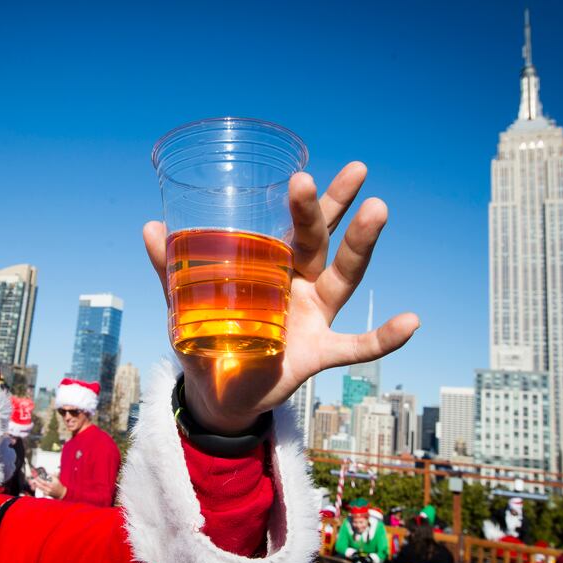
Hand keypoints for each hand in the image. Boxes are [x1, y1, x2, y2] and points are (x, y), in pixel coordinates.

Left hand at [33, 474, 66, 499]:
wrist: (61, 493)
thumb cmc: (59, 486)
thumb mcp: (57, 480)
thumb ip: (52, 475)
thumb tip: (48, 473)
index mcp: (51, 485)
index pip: (43, 482)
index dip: (39, 479)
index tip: (36, 477)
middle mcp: (48, 489)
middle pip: (40, 486)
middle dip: (36, 482)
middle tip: (34, 479)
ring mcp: (47, 492)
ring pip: (40, 489)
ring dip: (37, 485)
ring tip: (34, 482)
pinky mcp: (47, 494)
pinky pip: (42, 491)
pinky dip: (40, 488)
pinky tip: (38, 486)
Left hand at [144, 162, 419, 432]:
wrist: (221, 390)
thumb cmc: (209, 338)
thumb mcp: (186, 303)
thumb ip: (171, 269)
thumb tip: (149, 227)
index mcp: (274, 267)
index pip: (293, 226)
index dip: (304, 201)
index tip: (306, 171)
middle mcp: (301, 286)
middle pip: (322, 241)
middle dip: (333, 207)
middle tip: (355, 172)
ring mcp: (315, 318)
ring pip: (344, 278)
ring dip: (361, 246)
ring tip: (379, 210)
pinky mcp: (319, 353)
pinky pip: (357, 346)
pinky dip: (383, 337)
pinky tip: (412, 320)